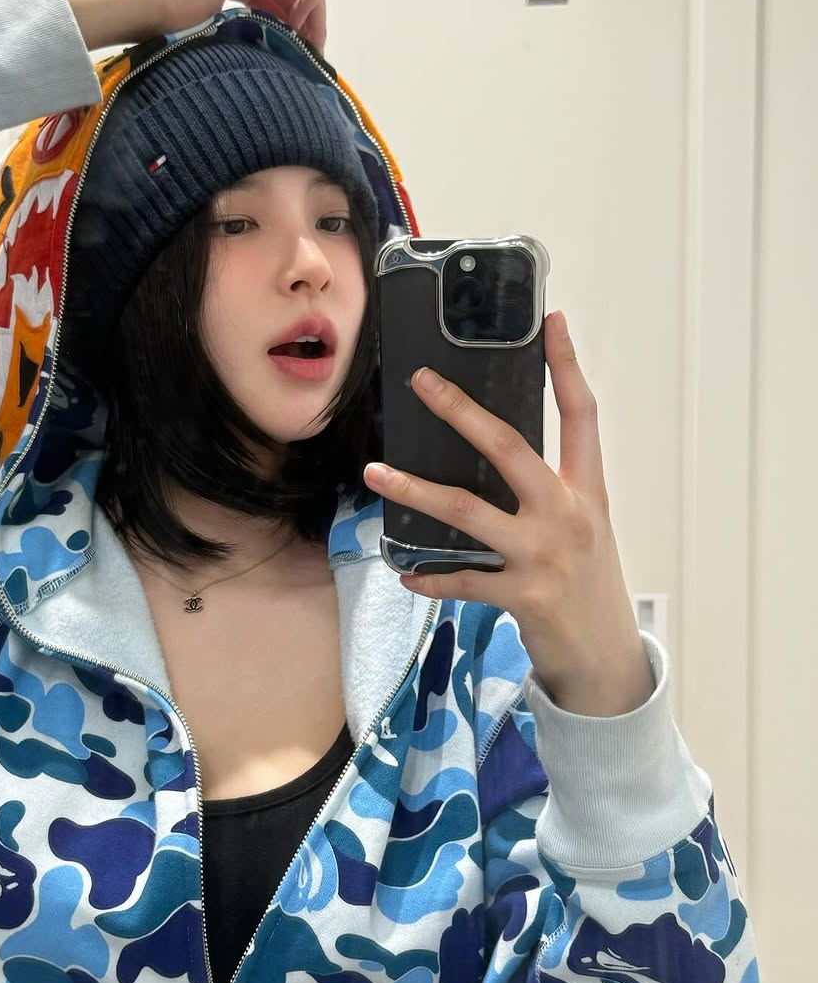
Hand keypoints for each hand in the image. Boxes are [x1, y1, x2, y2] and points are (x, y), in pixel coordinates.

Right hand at [61, 0, 325, 52]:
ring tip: (307, 45)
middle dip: (310, 18)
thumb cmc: (179, 25)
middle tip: (311, 53)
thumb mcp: (226, 27)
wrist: (158, 6)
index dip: (298, 19)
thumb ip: (249, 27)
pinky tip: (297, 25)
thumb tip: (271, 58)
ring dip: (313, 12)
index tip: (299, 52)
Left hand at [363, 311, 653, 717]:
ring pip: (468, 511)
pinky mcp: (524, 598)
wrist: (607, 662)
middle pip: (510, 448)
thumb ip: (548, 492)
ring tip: (375, 472)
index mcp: (586, 492)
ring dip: (415, 490)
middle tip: (422, 382)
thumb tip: (489, 454)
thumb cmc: (587, 585)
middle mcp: (568, 515)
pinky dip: (429, 577)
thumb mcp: (583, 530)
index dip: (567, 367)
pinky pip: (462, 581)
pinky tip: (404, 572)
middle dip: (462, 411)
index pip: (582, 416)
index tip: (552, 320)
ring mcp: (545, 556)